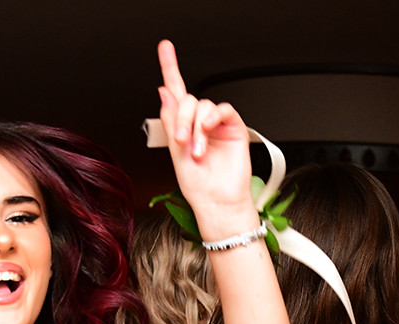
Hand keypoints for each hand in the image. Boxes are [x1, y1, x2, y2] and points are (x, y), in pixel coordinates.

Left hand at [155, 40, 256, 237]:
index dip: (170, 68)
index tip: (165, 47)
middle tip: (181, 140)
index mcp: (183, 127)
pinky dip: (211, 119)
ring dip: (196, 126)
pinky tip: (207, 134)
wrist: (217, 201)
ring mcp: (217, 125)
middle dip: (181, 118)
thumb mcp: (174, 150)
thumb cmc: (198, 185)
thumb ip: (171, 118)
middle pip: (188, 100)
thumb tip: (165, 90)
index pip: (176, 93)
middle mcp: (200, 123)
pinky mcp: (234, 128)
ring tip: (197, 149)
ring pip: (203, 105)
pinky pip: (222, 110)